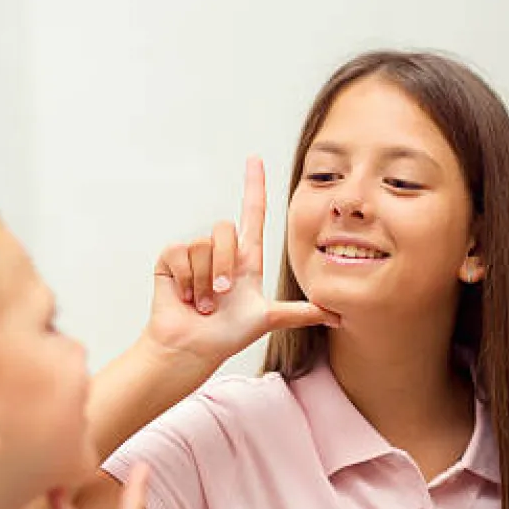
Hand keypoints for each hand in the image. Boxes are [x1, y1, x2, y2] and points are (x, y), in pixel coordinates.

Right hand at [146, 156, 339, 365]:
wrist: (192, 349)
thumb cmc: (226, 335)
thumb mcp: (268, 318)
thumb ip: (301, 312)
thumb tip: (338, 317)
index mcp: (245, 259)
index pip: (253, 213)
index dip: (254, 186)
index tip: (255, 159)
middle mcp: (220, 252)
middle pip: (226, 230)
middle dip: (225, 266)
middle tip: (223, 295)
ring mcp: (194, 255)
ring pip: (203, 246)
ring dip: (204, 282)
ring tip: (203, 303)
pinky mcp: (170, 260)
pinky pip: (181, 254)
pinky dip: (185, 281)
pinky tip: (185, 297)